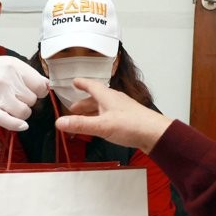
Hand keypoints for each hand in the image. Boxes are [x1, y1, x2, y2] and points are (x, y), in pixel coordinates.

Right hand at [0, 56, 49, 131]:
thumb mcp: (10, 64)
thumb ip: (29, 74)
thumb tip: (48, 85)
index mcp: (15, 68)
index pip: (41, 86)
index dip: (39, 91)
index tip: (33, 92)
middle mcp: (8, 81)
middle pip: (33, 100)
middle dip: (27, 101)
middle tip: (16, 97)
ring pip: (25, 112)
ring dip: (21, 112)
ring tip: (12, 106)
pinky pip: (8, 121)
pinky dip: (17, 125)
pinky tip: (22, 125)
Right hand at [56, 79, 173, 153]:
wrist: (155, 134)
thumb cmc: (132, 125)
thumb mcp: (101, 126)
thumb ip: (80, 124)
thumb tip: (60, 122)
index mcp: (107, 97)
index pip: (92, 86)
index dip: (82, 84)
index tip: (75, 82)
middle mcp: (114, 101)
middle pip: (95, 99)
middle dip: (83, 103)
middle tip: (72, 109)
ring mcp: (122, 110)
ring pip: (102, 108)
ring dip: (91, 113)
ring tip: (83, 120)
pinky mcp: (128, 120)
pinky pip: (109, 116)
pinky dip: (100, 120)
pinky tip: (100, 127)